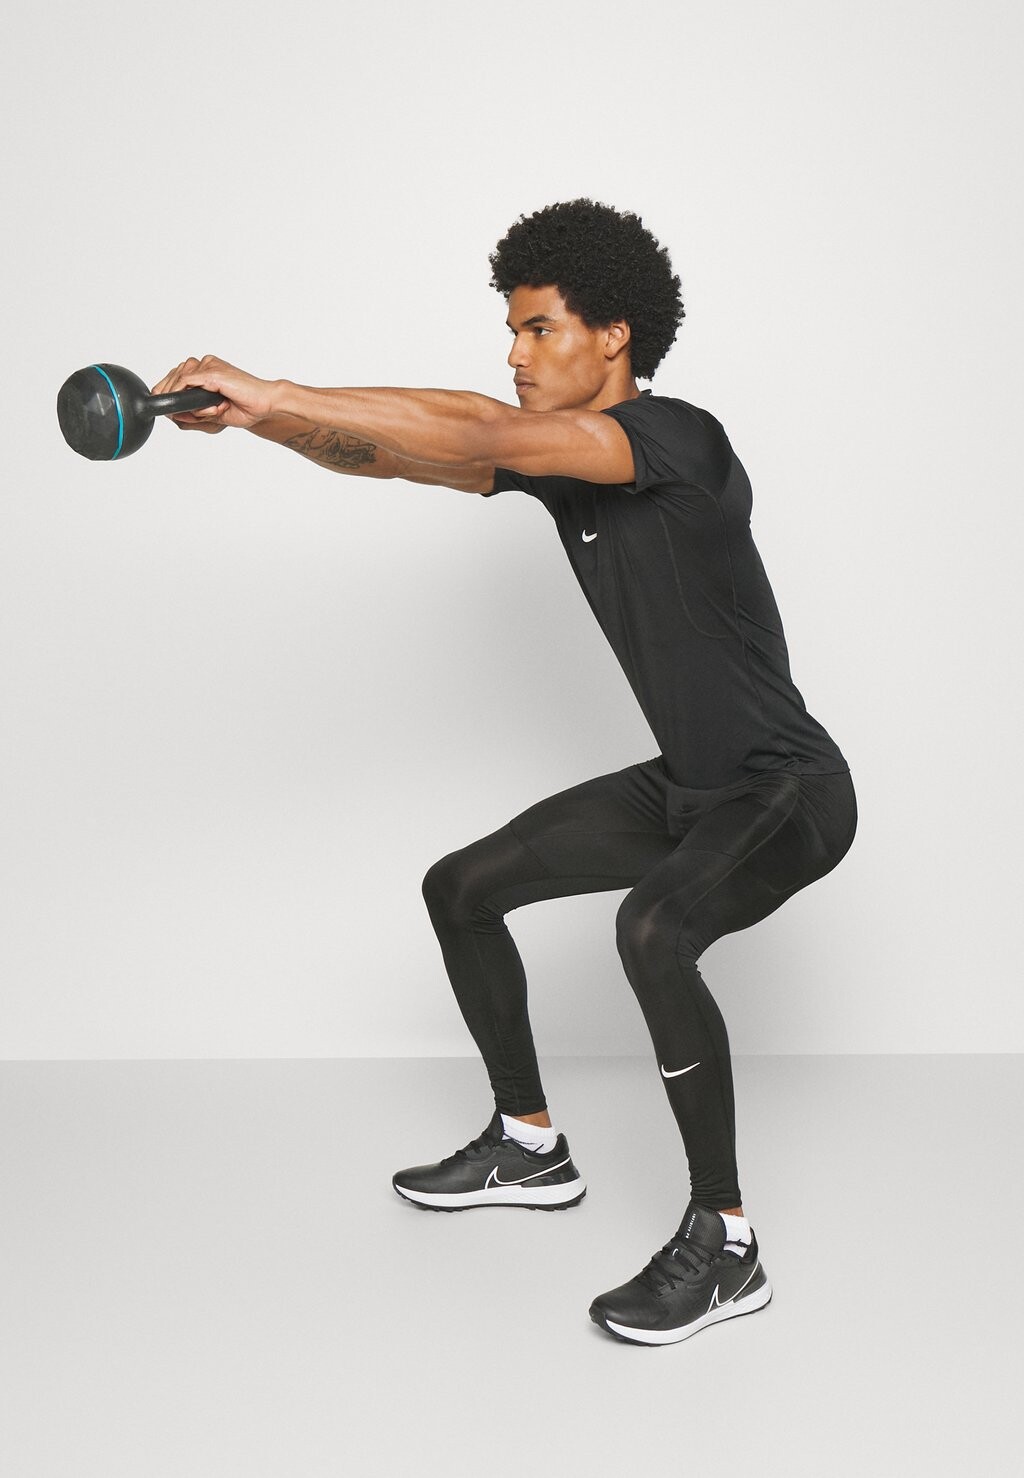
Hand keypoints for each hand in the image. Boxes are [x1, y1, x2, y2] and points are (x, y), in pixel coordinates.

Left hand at [150, 356, 279, 431]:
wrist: (265, 404)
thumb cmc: (246, 408)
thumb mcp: (214, 414)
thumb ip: (194, 414)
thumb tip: (174, 415)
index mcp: (207, 370)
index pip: (178, 376)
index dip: (167, 390)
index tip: (162, 404)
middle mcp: (207, 364)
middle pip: (175, 376)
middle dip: (172, 396)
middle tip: (176, 413)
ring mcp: (210, 366)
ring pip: (180, 379)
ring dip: (183, 399)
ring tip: (206, 412)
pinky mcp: (213, 372)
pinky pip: (187, 381)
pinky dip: (183, 394)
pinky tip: (188, 405)